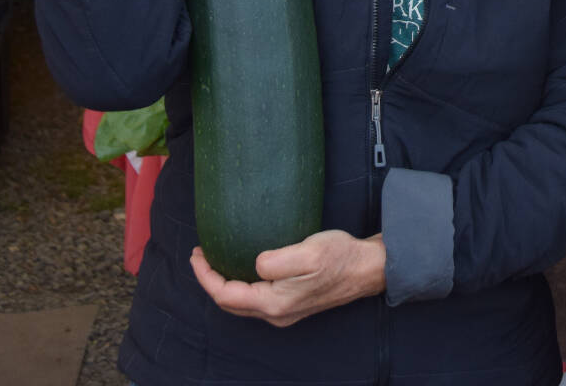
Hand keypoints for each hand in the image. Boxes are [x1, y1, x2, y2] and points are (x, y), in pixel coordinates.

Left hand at [190, 231, 385, 326]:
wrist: (368, 269)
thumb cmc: (340, 258)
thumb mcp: (308, 253)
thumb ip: (276, 261)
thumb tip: (255, 263)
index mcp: (274, 302)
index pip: (226, 295)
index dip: (205, 276)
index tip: (197, 254)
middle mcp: (276, 313)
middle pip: (229, 303)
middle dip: (210, 281)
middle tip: (201, 255)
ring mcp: (285, 311)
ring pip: (242, 303)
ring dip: (225, 284)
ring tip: (217, 260)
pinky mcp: (293, 304)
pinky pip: (256, 299)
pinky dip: (241, 285)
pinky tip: (244, 267)